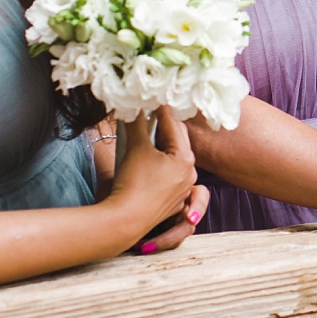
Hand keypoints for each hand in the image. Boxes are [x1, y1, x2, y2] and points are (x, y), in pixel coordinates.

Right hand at [110, 108, 203, 252]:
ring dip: (164, 146)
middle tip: (152, 113)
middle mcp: (190, 173)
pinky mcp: (173, 202)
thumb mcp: (135, 147)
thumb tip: (134, 104)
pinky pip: (170, 177)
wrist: (126, 220)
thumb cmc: (133, 183)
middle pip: (178, 141)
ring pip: (175, 159)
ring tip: (150, 135)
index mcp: (185, 158)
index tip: (154, 97)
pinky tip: (150, 161)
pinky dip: (162, 166)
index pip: (173, 125)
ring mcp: (183, 189)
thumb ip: (136, 123)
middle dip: (165, 127)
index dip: (162, 110)